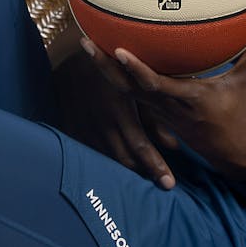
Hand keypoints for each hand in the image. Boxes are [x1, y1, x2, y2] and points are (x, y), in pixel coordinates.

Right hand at [51, 38, 177, 188]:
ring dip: (129, 171)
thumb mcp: (135, 89)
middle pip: (127, 160)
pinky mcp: (76, 133)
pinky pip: (95, 155)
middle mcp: (103, 124)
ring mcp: (87, 130)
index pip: (141, 147)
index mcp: (120, 112)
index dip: (156, 167)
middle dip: (146, 174)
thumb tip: (174, 146)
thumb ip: (155, 118)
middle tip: (163, 184)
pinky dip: (110, 163)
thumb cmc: (112, 70)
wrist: (71, 62)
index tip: (169, 184)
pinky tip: (121, 168)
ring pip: (111, 160)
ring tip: (146, 177)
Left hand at [88, 26, 245, 184]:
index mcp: (185, 97)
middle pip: (127, 86)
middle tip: (86, 40)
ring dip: (105, 70)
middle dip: (104, 65)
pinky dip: (118, 78)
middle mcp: (165, 104)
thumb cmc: (236, 116)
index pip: (154, 83)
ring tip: (88, 44)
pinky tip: (105, 60)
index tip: (118, 50)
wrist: (231, 153)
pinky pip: (132, 93)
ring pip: (124, 90)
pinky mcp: (156, 112)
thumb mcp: (241, 83)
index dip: (135, 69)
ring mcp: (158, 110)